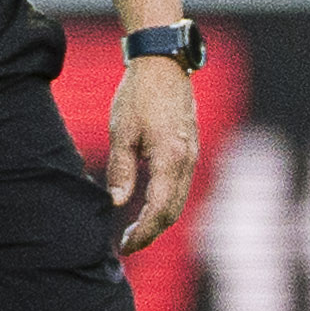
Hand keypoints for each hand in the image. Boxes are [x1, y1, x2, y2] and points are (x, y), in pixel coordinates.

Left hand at [103, 55, 198, 252]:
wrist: (163, 64)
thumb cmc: (139, 95)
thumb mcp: (122, 132)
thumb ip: (121, 170)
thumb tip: (117, 202)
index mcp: (171, 159)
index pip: (159, 210)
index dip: (143, 232)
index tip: (126, 246)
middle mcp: (188, 161)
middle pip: (173, 211)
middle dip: (151, 232)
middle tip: (127, 244)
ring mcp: (192, 155)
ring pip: (179, 200)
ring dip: (159, 219)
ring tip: (135, 230)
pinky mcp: (190, 149)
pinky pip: (181, 185)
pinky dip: (166, 202)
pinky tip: (148, 204)